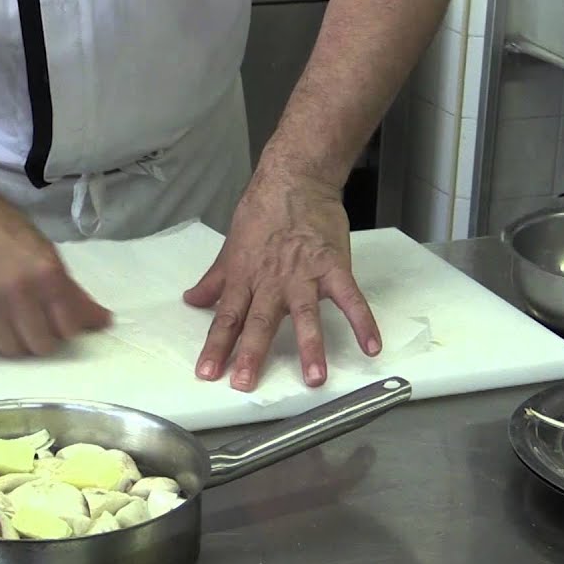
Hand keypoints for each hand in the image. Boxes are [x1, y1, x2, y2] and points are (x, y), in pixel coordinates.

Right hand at [0, 196, 110, 355]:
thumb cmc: (8, 231)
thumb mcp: (47, 253)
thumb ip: (72, 291)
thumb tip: (103, 321)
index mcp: (46, 274)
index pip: (69, 328)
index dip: (66, 329)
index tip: (59, 322)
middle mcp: (18, 291)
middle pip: (41, 346)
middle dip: (43, 339)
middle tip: (35, 324)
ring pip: (11, 351)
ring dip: (15, 343)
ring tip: (11, 324)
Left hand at [184, 171, 380, 391]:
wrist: (295, 179)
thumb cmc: (262, 211)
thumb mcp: (231, 246)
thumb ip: (214, 279)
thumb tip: (192, 300)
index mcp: (245, 278)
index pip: (226, 318)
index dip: (216, 347)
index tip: (208, 373)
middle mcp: (272, 281)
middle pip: (259, 322)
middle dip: (251, 354)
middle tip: (245, 384)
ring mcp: (304, 275)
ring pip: (305, 316)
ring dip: (310, 348)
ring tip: (314, 378)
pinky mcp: (333, 267)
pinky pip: (350, 298)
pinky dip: (363, 321)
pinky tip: (372, 346)